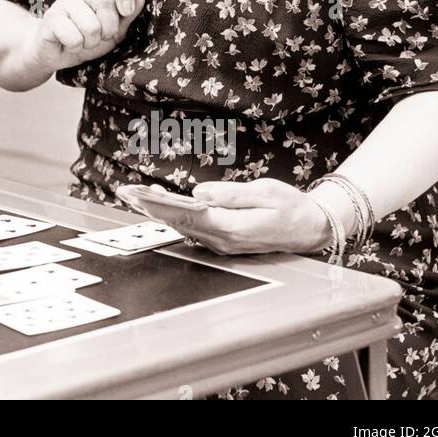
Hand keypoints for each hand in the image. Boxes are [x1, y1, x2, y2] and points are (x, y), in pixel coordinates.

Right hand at [24, 0, 146, 73]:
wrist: (56, 52)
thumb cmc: (87, 37)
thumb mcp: (115, 29)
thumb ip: (127, 14)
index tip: (126, 12)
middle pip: (105, 0)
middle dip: (109, 28)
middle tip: (101, 36)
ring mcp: (63, 2)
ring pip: (91, 25)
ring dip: (91, 42)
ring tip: (84, 41)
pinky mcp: (50, 18)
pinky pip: (73, 36)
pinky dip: (76, 46)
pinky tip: (70, 44)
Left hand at [132, 179, 331, 255]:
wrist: (311, 228)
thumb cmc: (291, 207)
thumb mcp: (265, 192)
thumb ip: (230, 194)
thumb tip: (199, 192)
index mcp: (233, 228)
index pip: (188, 215)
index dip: (161, 205)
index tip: (139, 195)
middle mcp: (224, 240)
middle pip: (180, 223)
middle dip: (151, 207)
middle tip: (126, 193)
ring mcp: (223, 244)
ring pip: (184, 227)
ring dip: (159, 212)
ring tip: (135, 195)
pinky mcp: (224, 241)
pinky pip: (193, 228)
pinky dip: (175, 215)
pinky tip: (160, 204)